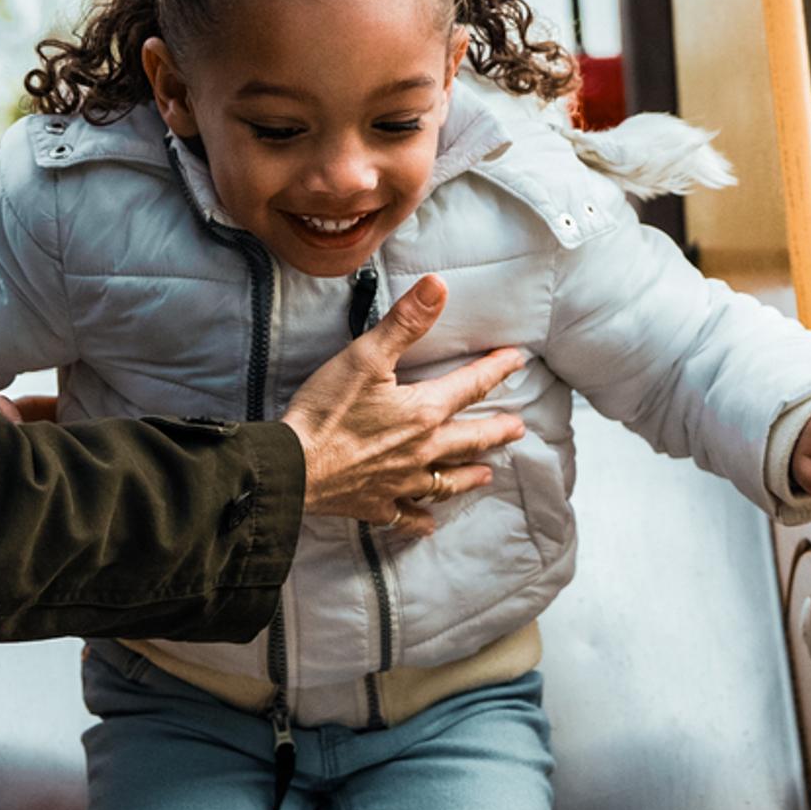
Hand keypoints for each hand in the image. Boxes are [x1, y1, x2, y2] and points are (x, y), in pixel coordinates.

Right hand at [283, 274, 526, 531]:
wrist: (292, 467)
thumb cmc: (327, 410)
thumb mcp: (366, 356)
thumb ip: (406, 321)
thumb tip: (439, 286)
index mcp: (424, 413)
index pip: (471, 386)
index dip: (496, 369)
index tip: (516, 360)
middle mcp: (423, 451)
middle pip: (470, 440)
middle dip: (496, 431)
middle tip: (518, 428)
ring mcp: (402, 483)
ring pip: (447, 481)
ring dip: (469, 475)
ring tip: (487, 474)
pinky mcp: (377, 504)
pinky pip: (406, 516)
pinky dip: (421, 520)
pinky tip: (430, 523)